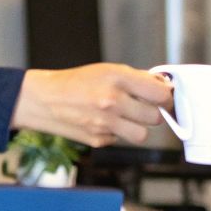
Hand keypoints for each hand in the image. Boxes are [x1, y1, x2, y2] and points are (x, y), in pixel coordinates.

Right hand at [11, 64, 172, 147]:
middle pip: (155, 117)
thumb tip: (163, 87)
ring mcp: (105, 124)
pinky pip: (121, 140)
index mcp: (117, 79)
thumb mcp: (107, 70)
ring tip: (126, 117)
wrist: (45, 100)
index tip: (163, 97)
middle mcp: (112, 102)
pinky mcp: (99, 140)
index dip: (166, 97)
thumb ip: (137, 79)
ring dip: (138, 127)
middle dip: (153, 113)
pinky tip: (104, 123)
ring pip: (142, 135)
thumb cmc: (77, 82)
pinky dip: (118, 133)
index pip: (160, 94)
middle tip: (143, 107)